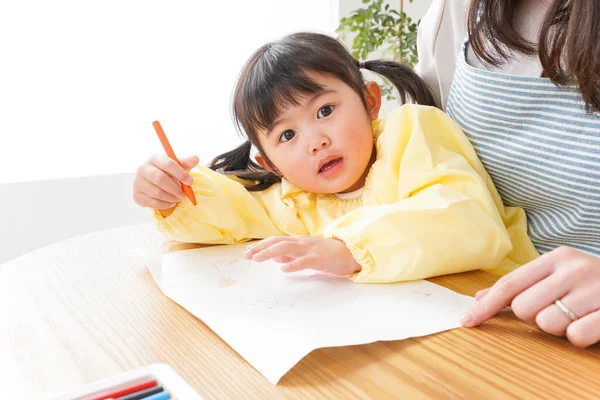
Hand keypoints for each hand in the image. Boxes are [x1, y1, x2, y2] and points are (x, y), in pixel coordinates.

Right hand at [133, 154, 198, 209]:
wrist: (156, 184)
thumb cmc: (169, 173)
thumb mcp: (179, 166)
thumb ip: (186, 162)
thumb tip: (195, 158)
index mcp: (154, 159)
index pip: (167, 164)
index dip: (180, 173)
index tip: (190, 181)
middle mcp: (143, 169)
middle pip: (160, 179)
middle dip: (175, 188)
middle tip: (184, 194)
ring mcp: (138, 182)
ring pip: (157, 192)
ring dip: (171, 197)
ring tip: (179, 198)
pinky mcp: (137, 196)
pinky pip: (152, 203)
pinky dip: (165, 204)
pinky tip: (171, 203)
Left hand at [243, 236, 361, 275]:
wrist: (351, 253)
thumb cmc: (328, 254)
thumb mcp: (306, 253)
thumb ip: (291, 255)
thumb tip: (275, 259)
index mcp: (298, 242)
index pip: (275, 241)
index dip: (261, 246)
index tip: (247, 253)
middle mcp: (301, 243)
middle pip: (277, 242)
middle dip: (260, 248)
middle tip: (246, 256)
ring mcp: (310, 249)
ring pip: (287, 248)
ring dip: (270, 253)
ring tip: (257, 259)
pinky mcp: (319, 258)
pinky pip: (304, 261)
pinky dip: (293, 264)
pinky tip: (283, 269)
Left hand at [461, 247, 599, 347]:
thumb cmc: (592, 282)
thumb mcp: (558, 274)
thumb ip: (522, 285)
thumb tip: (480, 298)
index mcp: (557, 258)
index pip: (509, 284)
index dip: (486, 305)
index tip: (467, 321)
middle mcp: (574, 269)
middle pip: (525, 309)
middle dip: (535, 316)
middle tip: (557, 308)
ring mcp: (595, 289)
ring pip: (548, 324)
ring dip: (559, 328)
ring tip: (577, 314)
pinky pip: (576, 337)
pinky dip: (580, 337)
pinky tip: (591, 324)